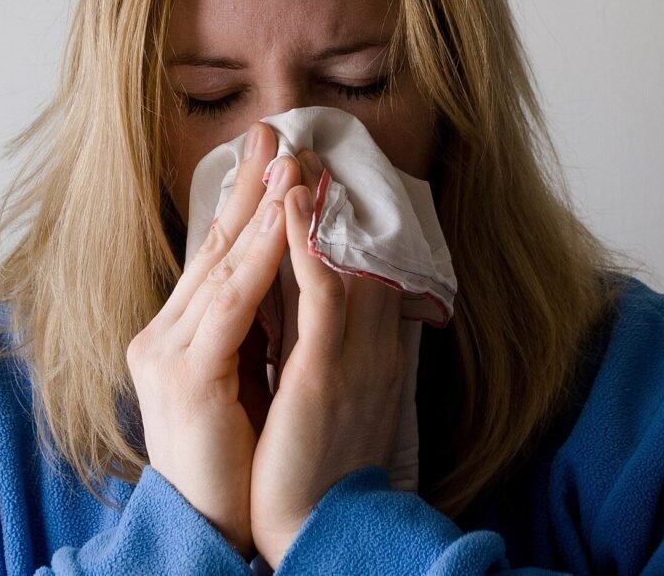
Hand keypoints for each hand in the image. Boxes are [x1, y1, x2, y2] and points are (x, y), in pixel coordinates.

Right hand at [126, 122, 299, 558]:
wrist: (212, 525)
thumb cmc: (235, 454)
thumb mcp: (241, 376)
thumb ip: (252, 325)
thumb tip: (286, 275)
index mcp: (177, 333)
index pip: (213, 257)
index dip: (242, 204)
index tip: (270, 157)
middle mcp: (162, 334)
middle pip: (211, 247)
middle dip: (246, 187)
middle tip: (273, 132)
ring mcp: (166, 352)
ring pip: (220, 267)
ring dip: (258, 210)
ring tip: (287, 163)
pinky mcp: (185, 375)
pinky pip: (230, 306)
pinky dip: (258, 259)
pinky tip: (282, 223)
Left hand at [251, 152, 406, 567]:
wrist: (310, 525)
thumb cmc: (311, 459)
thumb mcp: (324, 387)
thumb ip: (320, 339)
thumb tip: (302, 297)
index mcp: (367, 344)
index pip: (354, 261)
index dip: (334, 214)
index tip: (314, 170)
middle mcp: (370, 339)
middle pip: (350, 247)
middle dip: (324, 192)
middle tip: (303, 138)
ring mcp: (352, 353)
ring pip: (338, 257)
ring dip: (316, 202)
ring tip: (293, 150)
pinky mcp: (326, 371)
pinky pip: (322, 294)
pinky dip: (308, 244)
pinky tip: (294, 201)